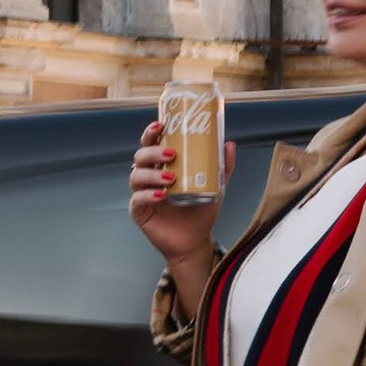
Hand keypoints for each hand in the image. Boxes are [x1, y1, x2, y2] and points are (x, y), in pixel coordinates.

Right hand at [129, 123, 231, 318]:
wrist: (195, 241)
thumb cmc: (200, 211)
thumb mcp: (215, 186)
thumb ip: (222, 166)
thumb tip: (229, 144)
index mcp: (163, 166)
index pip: (152, 143)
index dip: (152, 132)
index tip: (161, 125)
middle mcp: (149, 176)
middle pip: (141, 156)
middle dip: (153, 151)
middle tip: (172, 155)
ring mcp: (142, 193)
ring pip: (136, 175)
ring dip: (152, 174)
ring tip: (171, 178)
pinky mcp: (138, 211)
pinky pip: (137, 199)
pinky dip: (147, 195)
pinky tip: (161, 195)